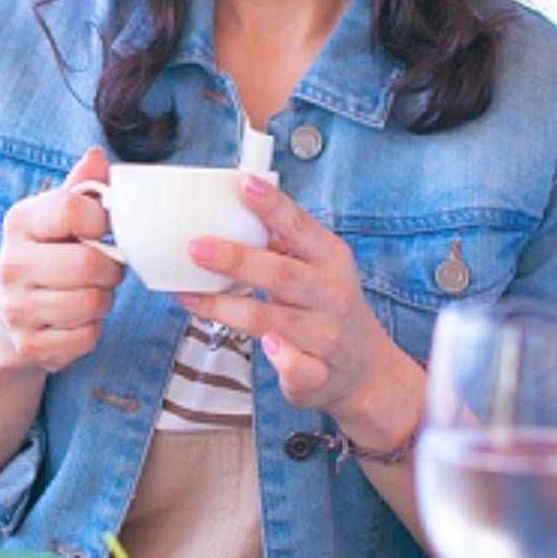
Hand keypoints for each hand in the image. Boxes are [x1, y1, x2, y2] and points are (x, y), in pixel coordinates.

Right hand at [0, 146, 122, 373]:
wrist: (8, 315)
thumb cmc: (45, 257)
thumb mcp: (56, 218)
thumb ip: (80, 188)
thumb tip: (96, 155)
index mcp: (19, 222)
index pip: (75, 210)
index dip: (101, 221)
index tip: (100, 230)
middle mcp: (11, 264)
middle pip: (89, 264)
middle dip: (109, 270)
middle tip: (103, 269)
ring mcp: (17, 308)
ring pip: (93, 303)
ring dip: (103, 301)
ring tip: (87, 294)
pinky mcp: (29, 345)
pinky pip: (87, 337)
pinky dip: (92, 330)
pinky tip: (76, 320)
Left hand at [177, 173, 421, 436]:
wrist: (366, 370)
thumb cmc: (328, 307)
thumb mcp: (318, 267)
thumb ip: (282, 244)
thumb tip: (226, 213)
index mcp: (329, 259)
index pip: (299, 226)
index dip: (272, 205)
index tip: (244, 183)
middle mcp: (330, 294)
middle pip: (280, 274)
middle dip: (236, 260)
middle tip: (196, 247)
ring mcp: (325, 335)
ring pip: (272, 320)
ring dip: (226, 307)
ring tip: (190, 297)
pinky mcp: (317, 373)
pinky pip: (298, 367)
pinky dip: (282, 358)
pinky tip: (265, 346)